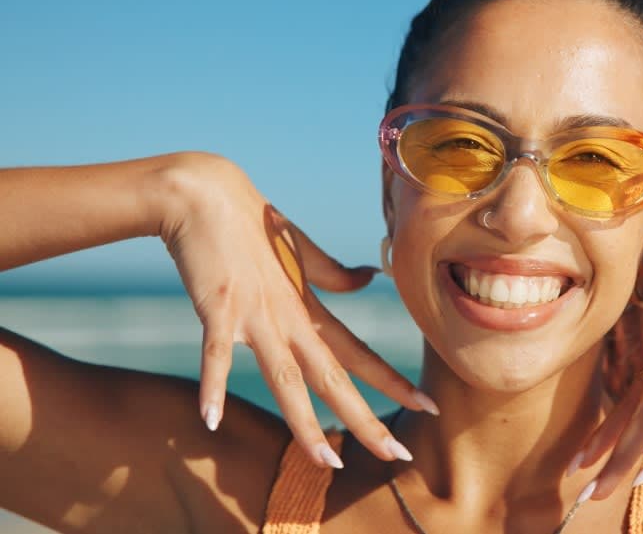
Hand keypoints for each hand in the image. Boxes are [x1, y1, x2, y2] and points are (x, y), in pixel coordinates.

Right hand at [158, 153, 435, 466]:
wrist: (205, 192)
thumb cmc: (251, 224)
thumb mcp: (300, 251)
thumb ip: (334, 273)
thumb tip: (369, 278)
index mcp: (310, 308)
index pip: (359, 354)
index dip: (393, 382)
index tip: (427, 407)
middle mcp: (290, 318)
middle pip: (333, 378)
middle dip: (366, 419)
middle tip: (398, 456)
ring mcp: (256, 315)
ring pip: (286, 378)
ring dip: (305, 422)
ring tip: (325, 460)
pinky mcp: (218, 306)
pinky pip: (216, 353)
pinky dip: (213, 385)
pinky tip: (210, 420)